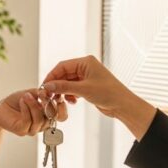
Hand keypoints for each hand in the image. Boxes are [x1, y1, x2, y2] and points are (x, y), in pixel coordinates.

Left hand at [0, 89, 67, 136]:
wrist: (1, 107)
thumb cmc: (17, 101)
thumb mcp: (33, 93)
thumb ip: (43, 94)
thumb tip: (51, 93)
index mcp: (47, 115)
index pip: (62, 116)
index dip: (62, 108)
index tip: (58, 96)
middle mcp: (42, 124)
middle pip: (52, 118)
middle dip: (48, 104)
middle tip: (41, 94)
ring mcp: (32, 129)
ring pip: (40, 119)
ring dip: (33, 105)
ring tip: (26, 96)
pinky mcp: (22, 130)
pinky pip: (28, 121)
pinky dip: (26, 108)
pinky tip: (22, 101)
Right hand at [41, 55, 155, 137]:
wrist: (122, 105)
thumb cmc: (109, 93)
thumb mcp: (83, 89)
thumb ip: (64, 87)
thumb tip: (48, 85)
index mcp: (86, 62)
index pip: (62, 66)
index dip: (52, 76)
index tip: (44, 86)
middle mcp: (86, 67)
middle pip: (64, 74)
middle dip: (57, 85)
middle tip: (49, 95)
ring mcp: (87, 77)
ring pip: (68, 82)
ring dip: (63, 91)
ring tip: (61, 99)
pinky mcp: (88, 86)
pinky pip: (73, 88)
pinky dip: (70, 95)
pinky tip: (72, 101)